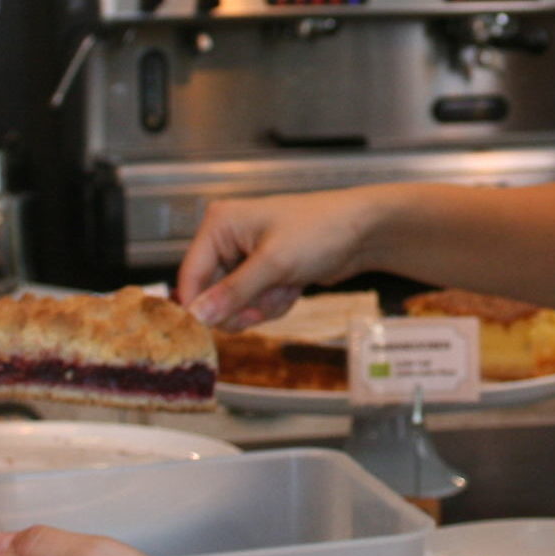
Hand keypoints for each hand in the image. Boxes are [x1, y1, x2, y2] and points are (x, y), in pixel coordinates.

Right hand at [175, 186, 379, 330]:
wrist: (364, 231)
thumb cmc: (321, 230)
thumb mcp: (274, 264)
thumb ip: (232, 293)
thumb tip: (198, 316)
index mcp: (220, 224)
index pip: (190, 275)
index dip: (200, 306)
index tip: (209, 331)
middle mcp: (228, 239)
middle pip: (212, 294)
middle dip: (244, 304)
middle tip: (265, 302)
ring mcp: (246, 257)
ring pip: (236, 303)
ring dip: (263, 304)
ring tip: (287, 285)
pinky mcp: (264, 272)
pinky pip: (256, 302)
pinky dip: (275, 302)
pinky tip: (294, 285)